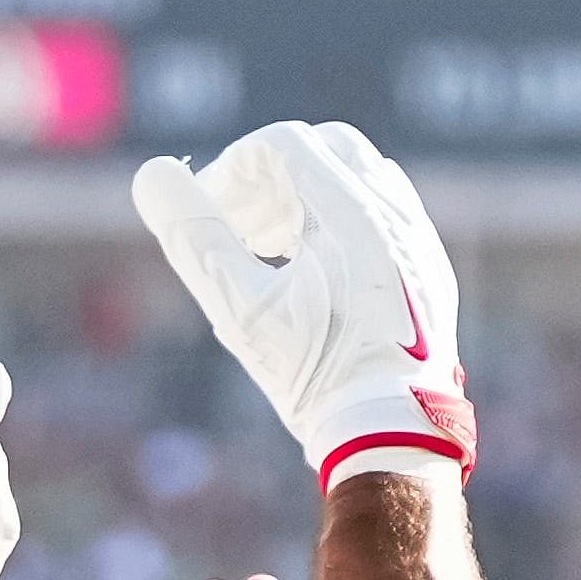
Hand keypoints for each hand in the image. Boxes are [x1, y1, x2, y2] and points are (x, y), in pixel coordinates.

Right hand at [130, 122, 472, 489]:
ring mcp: (418, 240)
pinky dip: (341, 222)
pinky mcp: (428, 269)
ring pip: (357, 177)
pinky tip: (315, 272)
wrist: (393, 435)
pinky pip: (384, 214)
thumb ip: (194, 237)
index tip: (212, 216)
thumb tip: (152, 175)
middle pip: (324, 146)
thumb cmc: (314, 375)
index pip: (283, 144)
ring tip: (271, 248)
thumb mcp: (239, 309)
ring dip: (306, 195)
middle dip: (273, 175)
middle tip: (240, 226)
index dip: (233, 169)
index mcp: (353, 215)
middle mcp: (395, 214)